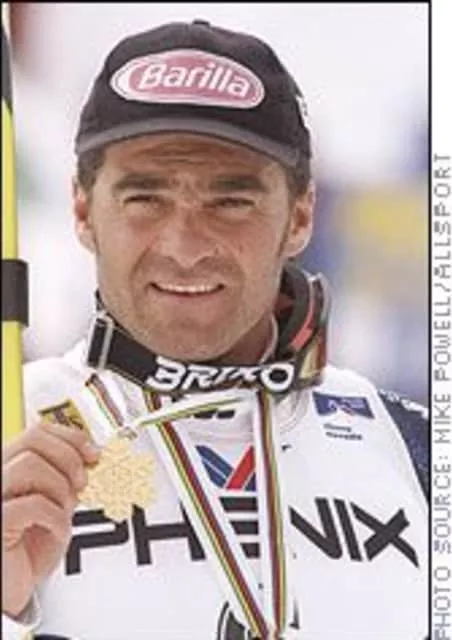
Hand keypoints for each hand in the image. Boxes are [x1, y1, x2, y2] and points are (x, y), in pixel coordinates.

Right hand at [2, 421, 99, 617]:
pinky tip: (56, 529)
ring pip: (30, 465)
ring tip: (63, 510)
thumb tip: (92, 459)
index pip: (38, 432)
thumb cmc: (26, 551)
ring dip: (60, 488)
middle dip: (69, 458)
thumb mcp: (54, 506)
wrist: (10, 589)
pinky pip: (31, 504)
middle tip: (81, 483)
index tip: (93, 453)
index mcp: (10, 467)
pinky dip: (55, 517)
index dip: (71, 437)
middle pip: (33, 440)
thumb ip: (66, 481)